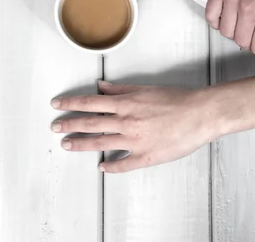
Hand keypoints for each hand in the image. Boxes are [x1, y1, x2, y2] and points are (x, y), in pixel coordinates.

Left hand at [50, 81, 220, 172]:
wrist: (200, 114)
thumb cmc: (177, 100)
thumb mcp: (146, 89)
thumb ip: (122, 90)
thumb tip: (101, 87)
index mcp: (126, 104)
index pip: (91, 103)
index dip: (71, 104)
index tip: (57, 105)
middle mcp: (126, 122)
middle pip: (91, 124)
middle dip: (70, 125)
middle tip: (55, 128)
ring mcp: (135, 141)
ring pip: (101, 143)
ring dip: (81, 144)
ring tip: (67, 145)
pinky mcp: (146, 156)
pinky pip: (124, 164)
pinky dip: (111, 167)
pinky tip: (101, 168)